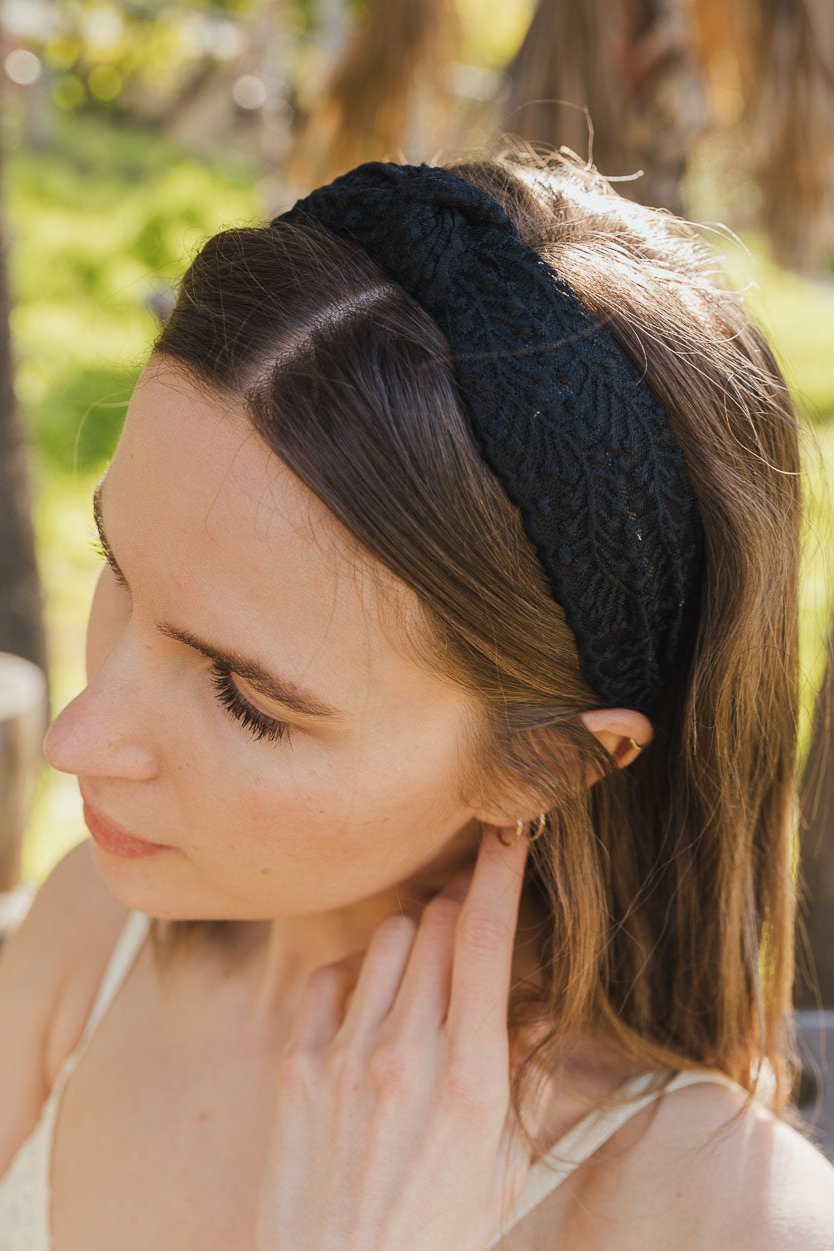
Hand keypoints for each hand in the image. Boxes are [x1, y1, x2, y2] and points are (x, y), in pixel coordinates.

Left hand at [254, 824, 544, 1250]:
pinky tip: (370, 1004)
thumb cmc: (438, 1235)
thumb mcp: (505, 1166)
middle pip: (437, 923)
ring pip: (388, 939)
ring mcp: (345, 1056)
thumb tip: (532, 1006)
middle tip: (473, 916)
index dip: (502, 875)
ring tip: (425, 973)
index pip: (488, 941)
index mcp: (471, 1078)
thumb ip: (525, 1077)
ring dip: (416, 937)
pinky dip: (357, 973)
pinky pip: (330, 976)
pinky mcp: (297, 1066)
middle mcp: (406, 1054)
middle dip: (462, 905)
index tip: (510, 834)